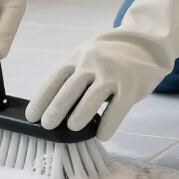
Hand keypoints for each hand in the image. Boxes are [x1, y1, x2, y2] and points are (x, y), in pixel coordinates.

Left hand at [26, 0, 178, 140]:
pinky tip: (102, 135)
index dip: (42, 98)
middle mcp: (92, 63)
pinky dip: (108, 124)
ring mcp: (112, 73)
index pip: (55, 79)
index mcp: (77, 57)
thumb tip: (52, 108)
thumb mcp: (87, 58)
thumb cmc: (110, 57)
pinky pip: (117, 108)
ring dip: (79, 116)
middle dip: (55, 109)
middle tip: (47, 126)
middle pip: (69, 89)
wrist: (146, 43)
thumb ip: (73, 76)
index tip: (31, 116)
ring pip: (91, 99)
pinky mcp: (130, 85)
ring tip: (71, 128)